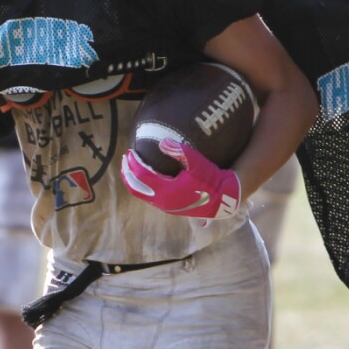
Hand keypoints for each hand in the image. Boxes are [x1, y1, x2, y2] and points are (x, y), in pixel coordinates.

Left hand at [120, 139, 242, 220]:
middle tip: (124, 158)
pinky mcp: (170, 207)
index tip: (129, 152)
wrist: (223, 199)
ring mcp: (165, 206)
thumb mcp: (198, 163)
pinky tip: (144, 176)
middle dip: (127, 172)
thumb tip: (163, 141)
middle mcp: (163, 202)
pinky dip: (141, 186)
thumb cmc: (211, 179)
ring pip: (141, 194)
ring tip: (129, 167)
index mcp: (167, 191)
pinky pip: (148, 197)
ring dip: (133, 181)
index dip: (133, 163)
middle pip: (136, 188)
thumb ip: (180, 151)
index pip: (142, 176)